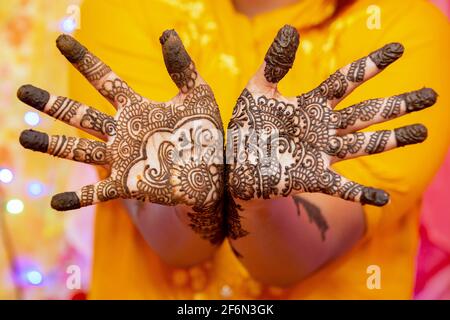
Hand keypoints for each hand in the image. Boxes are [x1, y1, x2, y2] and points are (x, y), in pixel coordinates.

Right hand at [18, 31, 223, 241]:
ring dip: (53, 144)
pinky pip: (97, 192)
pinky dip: (77, 197)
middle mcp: (123, 132)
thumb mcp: (197, 94)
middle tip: (23, 92)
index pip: (104, 80)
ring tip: (24, 137)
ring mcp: (123, 159)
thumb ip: (181, 66)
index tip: (62, 40)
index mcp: (137, 109)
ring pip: (79, 150)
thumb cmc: (206, 133)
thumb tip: (165, 32)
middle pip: (80, 115)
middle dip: (52, 104)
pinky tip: (55, 203)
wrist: (215, 172)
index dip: (84, 60)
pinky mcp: (128, 184)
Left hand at [227, 25, 435, 208]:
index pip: (348, 80)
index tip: (397, 49)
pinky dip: (361, 193)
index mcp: (312, 105)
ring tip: (422, 131)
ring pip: (364, 144)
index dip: (372, 65)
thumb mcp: (258, 90)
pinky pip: (342, 186)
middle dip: (397, 104)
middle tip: (430, 95)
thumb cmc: (247, 126)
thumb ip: (274, 64)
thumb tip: (290, 30)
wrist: (236, 163)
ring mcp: (322, 153)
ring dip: (393, 139)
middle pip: (367, 113)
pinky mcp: (313, 177)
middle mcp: (324, 128)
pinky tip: (381, 198)